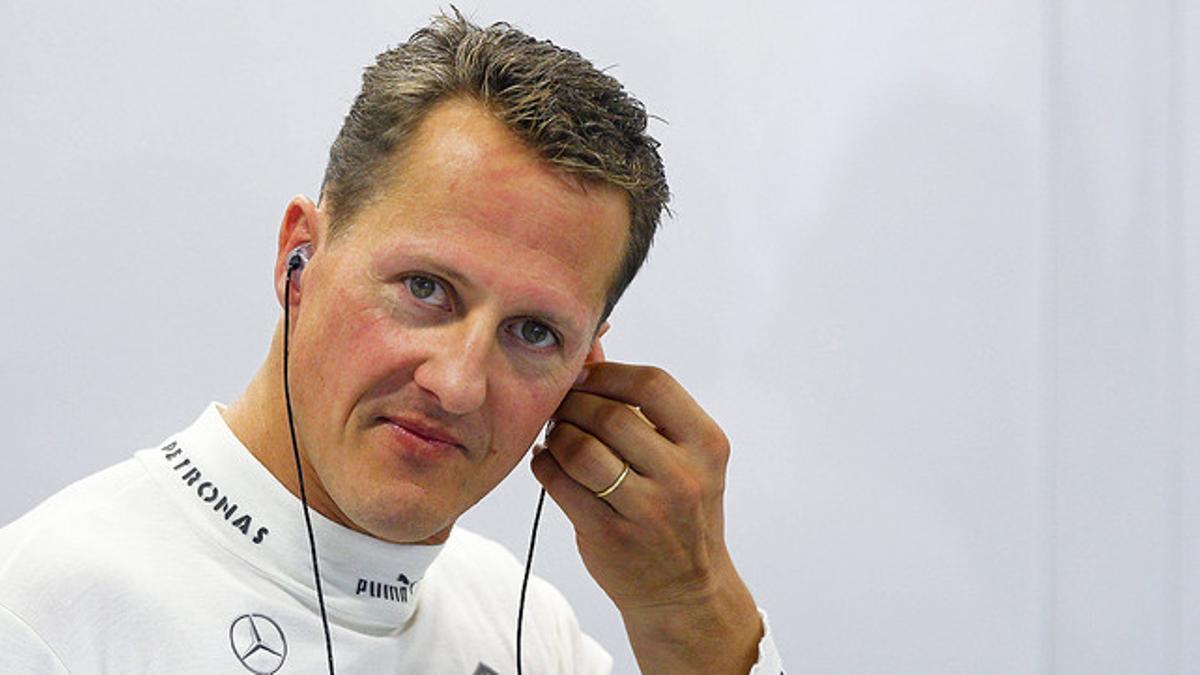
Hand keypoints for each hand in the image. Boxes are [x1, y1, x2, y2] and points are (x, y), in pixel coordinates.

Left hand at [530, 362, 761, 673]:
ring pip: (580, 448)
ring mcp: (648, 510)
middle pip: (609, 414)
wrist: (687, 587)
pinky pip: (560, 484)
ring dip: (557, 434)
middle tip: (563, 408)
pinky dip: (545, 464)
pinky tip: (549, 462)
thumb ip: (640, 404)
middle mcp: (683, 476)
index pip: (652, 383)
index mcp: (706, 444)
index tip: (587, 378)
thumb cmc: (678, 509)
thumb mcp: (682, 454)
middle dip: (575, 404)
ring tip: (557, 436)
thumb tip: (592, 349)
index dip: (609, 374)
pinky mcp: (611, 536)